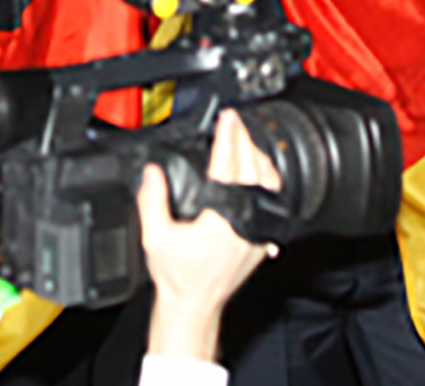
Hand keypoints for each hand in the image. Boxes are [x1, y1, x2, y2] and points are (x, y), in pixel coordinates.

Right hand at [139, 109, 282, 359]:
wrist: (195, 305)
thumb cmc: (177, 276)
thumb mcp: (154, 236)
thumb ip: (151, 200)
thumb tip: (152, 171)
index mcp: (222, 217)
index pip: (228, 164)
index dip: (228, 136)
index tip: (227, 118)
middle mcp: (245, 221)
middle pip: (253, 166)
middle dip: (243, 138)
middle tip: (234, 122)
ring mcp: (258, 229)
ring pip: (270, 181)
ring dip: (258, 156)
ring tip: (245, 140)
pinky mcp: (263, 237)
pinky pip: (273, 199)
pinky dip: (268, 178)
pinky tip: (259, 170)